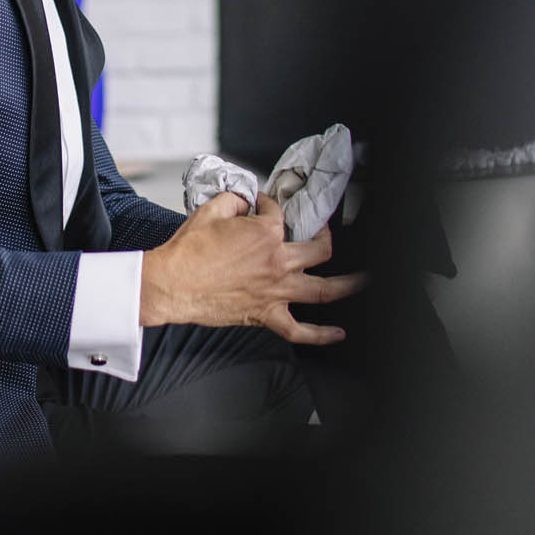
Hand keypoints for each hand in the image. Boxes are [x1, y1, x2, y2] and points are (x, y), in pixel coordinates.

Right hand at [140, 191, 365, 344]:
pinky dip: (321, 335)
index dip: (270, 205)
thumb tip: (245, 201)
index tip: (263, 206)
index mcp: (265, 233)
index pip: (279, 213)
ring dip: (348, 285)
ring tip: (363, 282)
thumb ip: (234, 200)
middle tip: (324, 234)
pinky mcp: (265, 315)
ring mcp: (275, 291)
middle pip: (318, 249)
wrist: (171, 284)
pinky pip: (299, 330)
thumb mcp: (210, 210)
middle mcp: (277, 261)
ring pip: (323, 289)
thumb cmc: (187, 251)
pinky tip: (337, 334)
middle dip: (325, 237)